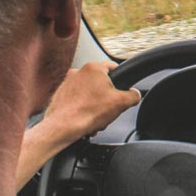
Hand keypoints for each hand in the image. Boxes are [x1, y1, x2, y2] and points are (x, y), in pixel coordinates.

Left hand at [16, 61, 139, 190]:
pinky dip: (82, 110)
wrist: (62, 127)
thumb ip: (133, 95)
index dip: (122, 80)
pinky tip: (85, 121)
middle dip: (106, 98)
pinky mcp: (60, 95)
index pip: (114, 67)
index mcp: (93, 68)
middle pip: (101, 83)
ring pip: (89, 93)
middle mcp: (78, 72)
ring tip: (96, 119)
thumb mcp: (121, 103)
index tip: (122, 91)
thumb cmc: (87, 113)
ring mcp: (67, 83)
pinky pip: (77, 101)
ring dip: (95, 106)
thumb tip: (135, 94)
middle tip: (108, 110)